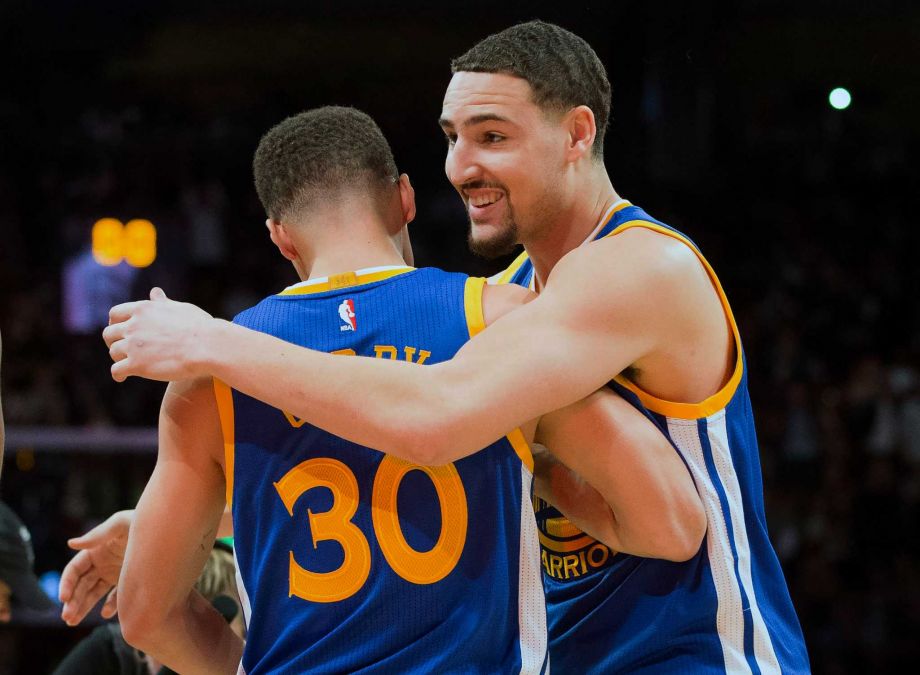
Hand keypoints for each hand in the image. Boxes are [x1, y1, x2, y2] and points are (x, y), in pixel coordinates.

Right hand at [59, 510, 133, 625]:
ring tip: (73, 622)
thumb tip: (70, 543)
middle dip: (72, 601)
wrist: (170, 528)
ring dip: (84, 607)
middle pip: (81, 585)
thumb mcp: (121, 524)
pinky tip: (107, 613)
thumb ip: (98, 535)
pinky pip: (116, 597)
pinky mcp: (128, 581)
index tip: (64, 598)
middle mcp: (102, 563)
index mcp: (95, 550)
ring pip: (94, 594)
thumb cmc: (143, 521)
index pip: (74, 570)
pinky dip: (111, 606)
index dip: (66, 583)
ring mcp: (114, 573)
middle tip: (67, 618)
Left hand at [103, 288, 215, 381]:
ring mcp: (133, 345)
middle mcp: (134, 325)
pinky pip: (116, 370)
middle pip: (109, 334)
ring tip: (128, 365)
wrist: (207, 346)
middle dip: (113, 342)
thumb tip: (155, 292)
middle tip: (122, 349)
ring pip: (113, 352)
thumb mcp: (180, 308)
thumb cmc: (199, 327)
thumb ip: (162, 303)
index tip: (121, 331)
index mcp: (143, 309)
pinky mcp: (137, 365)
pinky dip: (118, 374)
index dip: (115, 323)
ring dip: (119, 358)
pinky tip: (123, 377)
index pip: (115, 314)